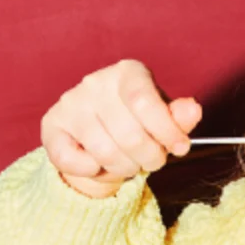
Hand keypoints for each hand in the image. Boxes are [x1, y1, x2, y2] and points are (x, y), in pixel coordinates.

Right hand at [41, 60, 201, 198]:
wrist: (96, 141)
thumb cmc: (136, 126)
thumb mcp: (162, 121)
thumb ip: (178, 118)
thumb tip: (193, 110)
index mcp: (128, 72)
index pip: (146, 103)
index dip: (167, 132)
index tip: (180, 149)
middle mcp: (96, 82)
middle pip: (130, 135)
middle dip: (149, 158)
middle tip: (152, 161)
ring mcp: (71, 102)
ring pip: (105, 153)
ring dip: (124, 168)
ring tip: (128, 163)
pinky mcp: (52, 125)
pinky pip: (74, 160)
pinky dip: (92, 172)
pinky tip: (98, 164)